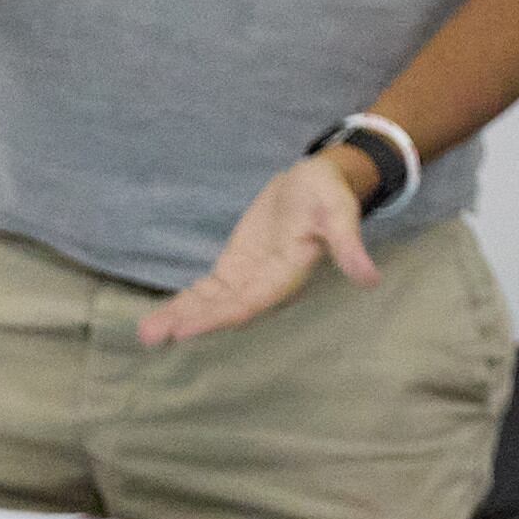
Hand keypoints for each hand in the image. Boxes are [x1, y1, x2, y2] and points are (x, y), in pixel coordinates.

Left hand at [136, 150, 379, 346]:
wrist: (317, 181)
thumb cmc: (328, 193)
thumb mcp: (339, 210)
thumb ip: (348, 244)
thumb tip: (370, 278)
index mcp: (288, 273)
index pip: (250, 301)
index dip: (219, 316)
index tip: (187, 329)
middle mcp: (266, 283)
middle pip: (225, 309)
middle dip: (190, 322)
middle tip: (152, 336)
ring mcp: (249, 278)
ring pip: (212, 304)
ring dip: (182, 317)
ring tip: (147, 334)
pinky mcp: (237, 268)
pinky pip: (209, 290)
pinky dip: (187, 302)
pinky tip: (162, 316)